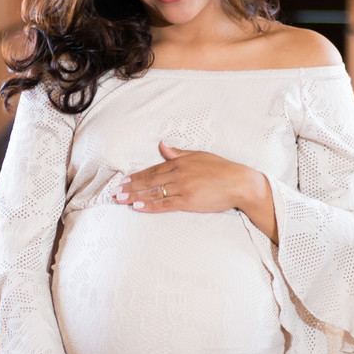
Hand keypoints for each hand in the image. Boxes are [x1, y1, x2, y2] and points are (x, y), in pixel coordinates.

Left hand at [113, 142, 277, 240]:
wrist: (239, 183)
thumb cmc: (221, 169)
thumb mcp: (199, 155)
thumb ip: (178, 153)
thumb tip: (162, 146)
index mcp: (179, 163)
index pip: (152, 170)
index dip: (136, 176)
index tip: (122, 180)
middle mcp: (178, 175)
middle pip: (149, 182)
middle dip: (130, 187)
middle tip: (114, 192)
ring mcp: (182, 188)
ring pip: (153, 193)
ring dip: (135, 197)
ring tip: (121, 200)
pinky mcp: (188, 202)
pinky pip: (165, 204)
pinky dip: (150, 206)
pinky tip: (138, 207)